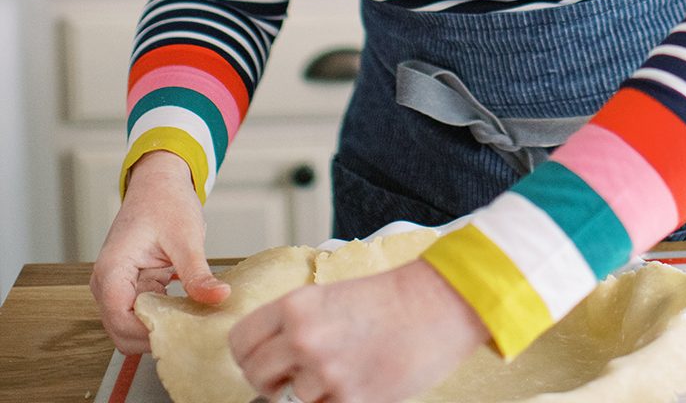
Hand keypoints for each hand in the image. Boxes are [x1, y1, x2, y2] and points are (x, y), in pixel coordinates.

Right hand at [89, 150, 230, 352]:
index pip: (121, 321)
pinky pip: (144, 312)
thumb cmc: (166, 201)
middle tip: (194, 328)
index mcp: (112, 271)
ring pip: (133, 326)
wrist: (160, 182)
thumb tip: (218, 297)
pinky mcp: (131, 286)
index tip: (183, 331)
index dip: (150, 333)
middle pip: (123, 331)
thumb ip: (198, 273)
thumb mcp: (186, 237)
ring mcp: (117, 287)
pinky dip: (165, 314)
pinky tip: (190, 308)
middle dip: (156, 334)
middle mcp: (107, 284)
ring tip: (195, 318)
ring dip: (161, 325)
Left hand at [229, 258, 488, 402]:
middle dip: (274, 380)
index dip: (251, 354)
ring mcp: (326, 374)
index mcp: (296, 306)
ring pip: (290, 402)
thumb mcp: (332, 298)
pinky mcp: (351, 401)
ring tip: (341, 370)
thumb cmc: (392, 298)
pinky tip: (357, 380)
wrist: (440, 302)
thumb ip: (297, 326)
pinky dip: (336, 400)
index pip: (240, 344)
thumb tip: (271, 365)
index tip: (265, 358)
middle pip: (257, 378)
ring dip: (311, 393)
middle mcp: (304, 339)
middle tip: (299, 372)